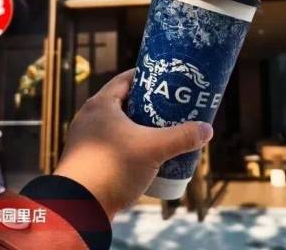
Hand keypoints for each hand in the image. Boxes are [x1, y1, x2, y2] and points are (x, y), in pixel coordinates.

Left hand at [53, 69, 213, 218]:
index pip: (125, 80)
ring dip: (137, 128)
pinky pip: (110, 144)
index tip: (166, 80)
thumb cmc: (112, 168)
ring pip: (116, 126)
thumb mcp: (153, 149)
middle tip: (170, 108)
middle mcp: (88, 118)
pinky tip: (143, 156)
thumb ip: (182, 137)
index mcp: (100, 105)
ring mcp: (84, 140)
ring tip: (161, 132)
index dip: (147, 77)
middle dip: (147, 105)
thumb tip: (207, 130)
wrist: (78, 207)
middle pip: (123, 103)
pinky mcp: (85, 160)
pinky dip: (127, 145)